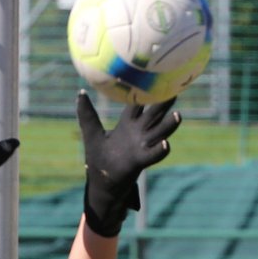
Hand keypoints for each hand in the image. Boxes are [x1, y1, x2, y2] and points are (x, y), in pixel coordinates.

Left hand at [76, 93, 181, 237]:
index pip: (138, 103)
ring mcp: (141, 147)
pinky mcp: (139, 162)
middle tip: (176, 89)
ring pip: (158, 133)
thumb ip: (87, 114)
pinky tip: (167, 144)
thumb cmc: (99, 158)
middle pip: (153, 115)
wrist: (101, 183)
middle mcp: (138, 133)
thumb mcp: (91, 133)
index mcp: (128, 124)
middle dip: (164, 103)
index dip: (144, 90)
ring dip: (168, 125)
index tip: (153, 74)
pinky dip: (160, 150)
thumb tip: (79, 92)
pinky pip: (153, 155)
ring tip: (178, 115)